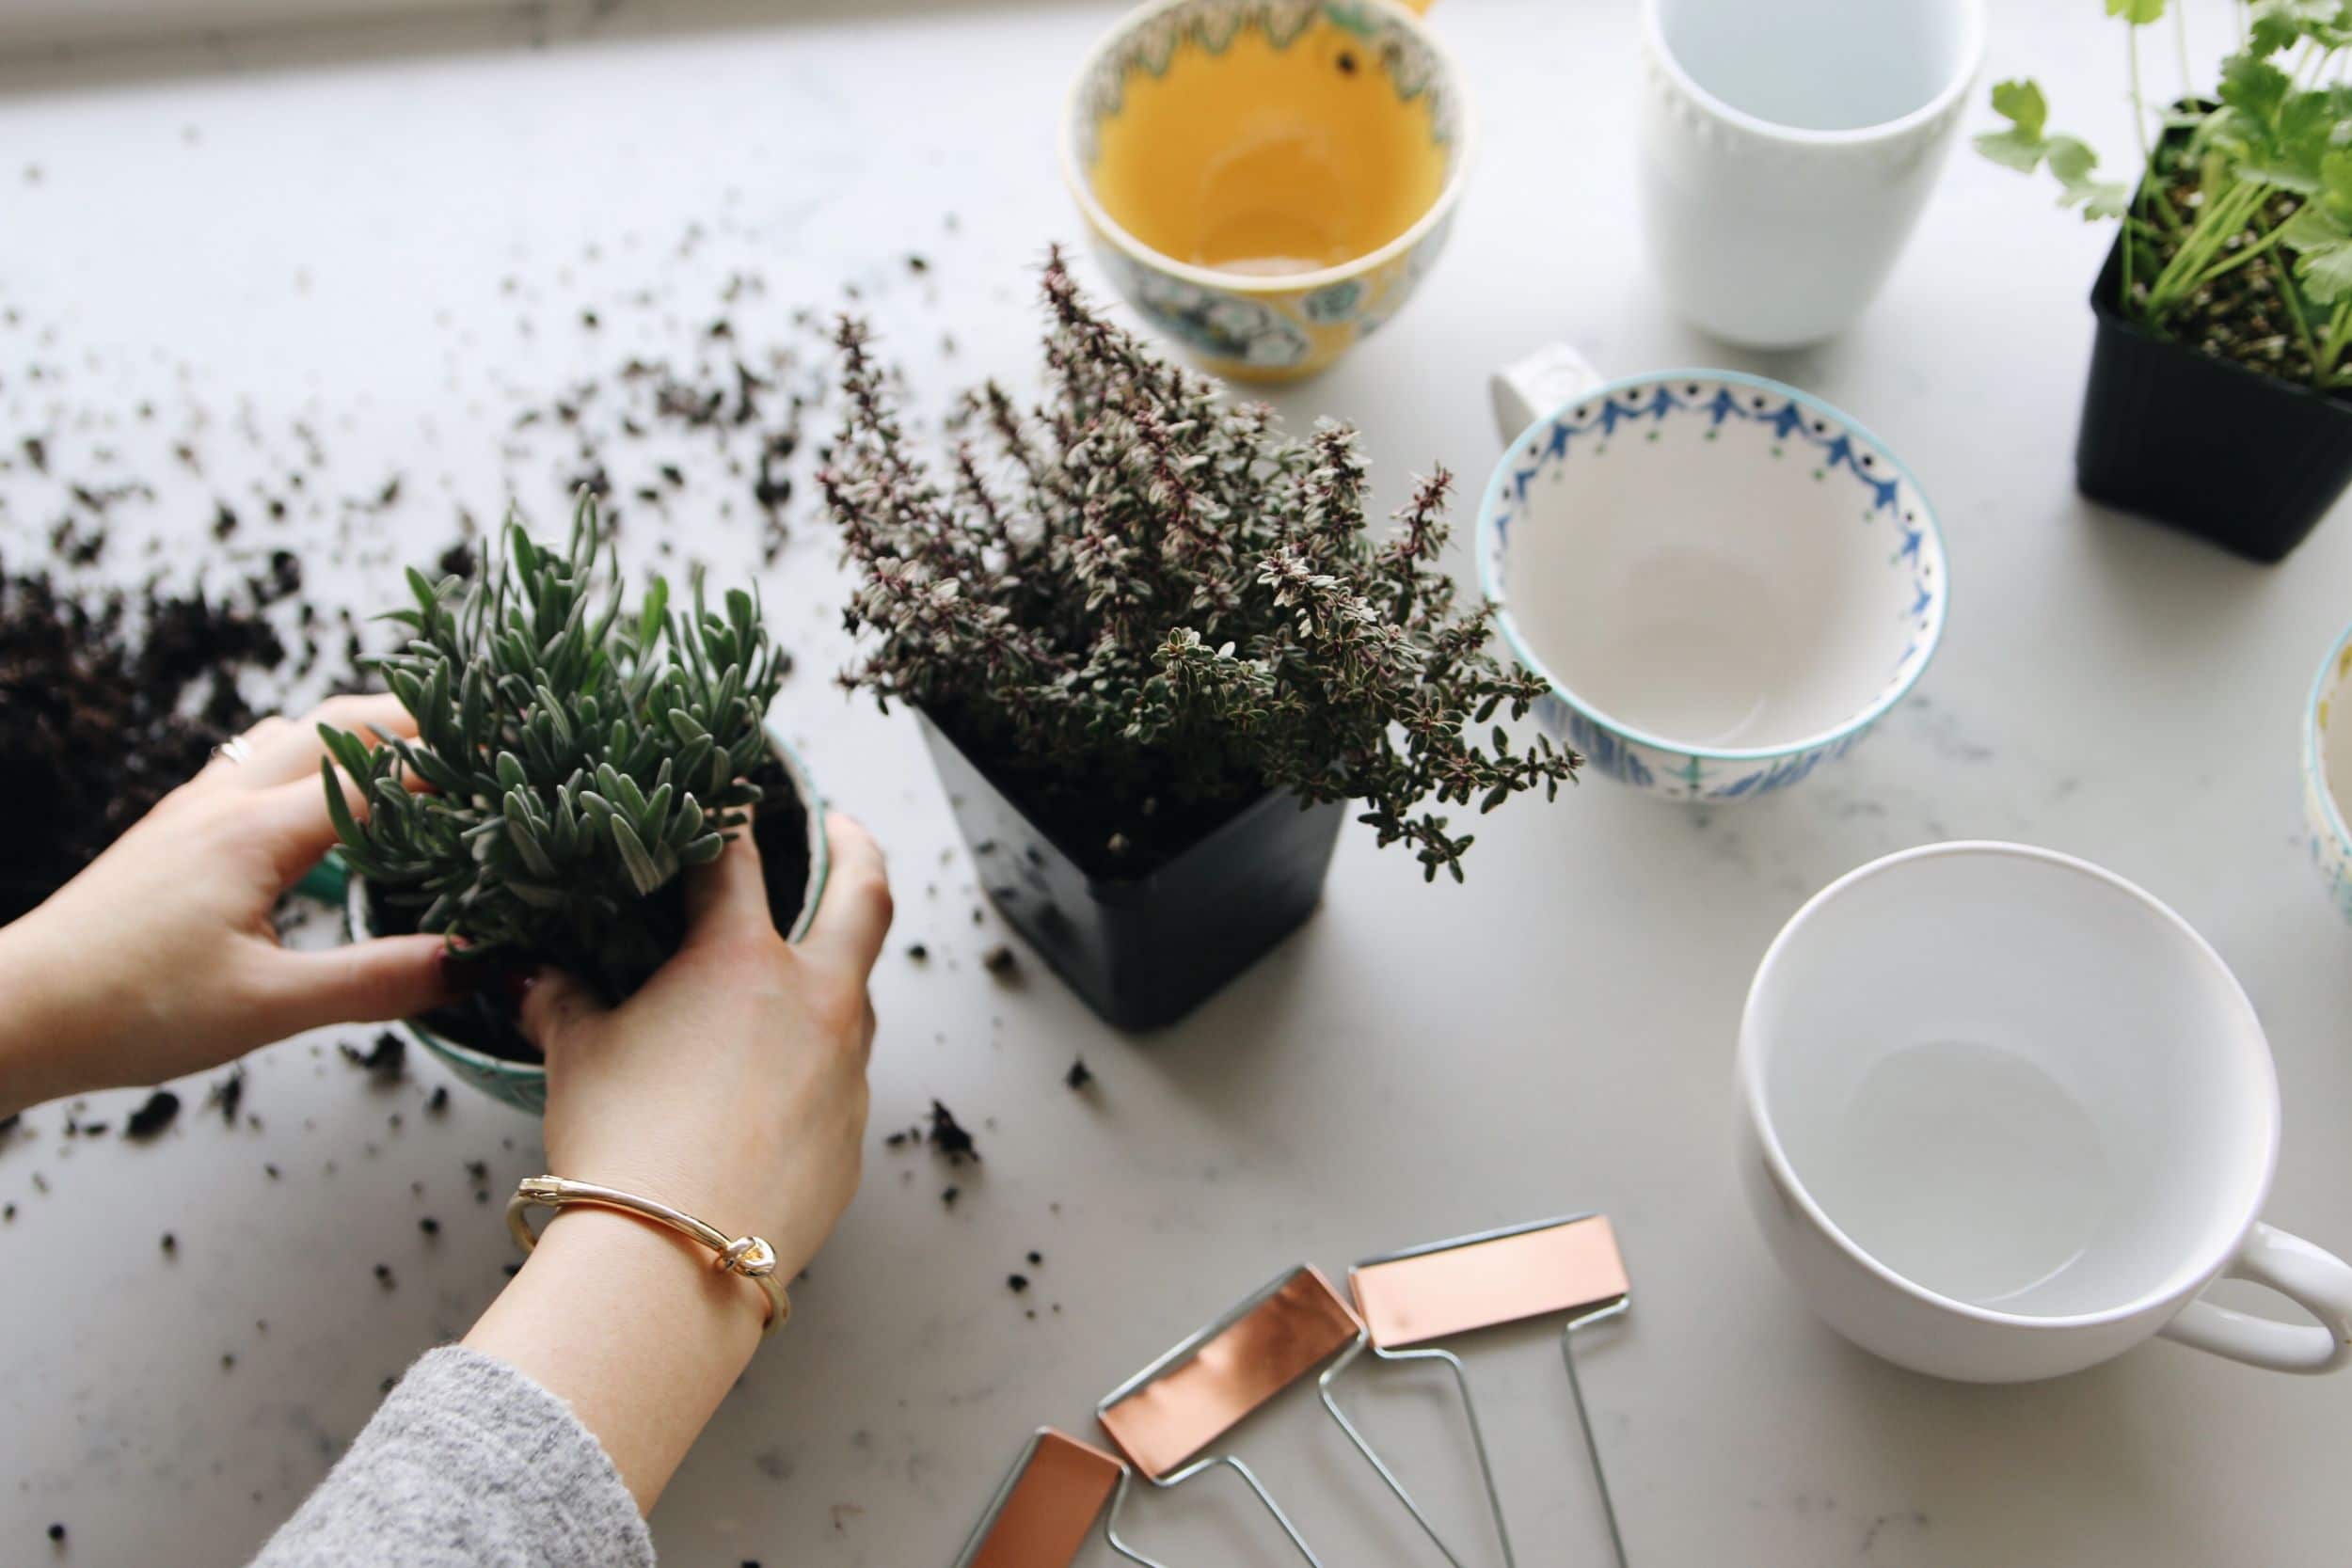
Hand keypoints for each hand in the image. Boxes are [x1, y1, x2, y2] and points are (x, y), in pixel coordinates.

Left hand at [0, 695, 456, 1115]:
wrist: (12, 1013)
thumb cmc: (126, 1010)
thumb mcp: (268, 1007)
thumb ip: (377, 980)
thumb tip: (474, 965)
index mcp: (258, 831)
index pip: (385, 774)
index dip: (458, 766)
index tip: (517, 764)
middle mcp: (226, 800)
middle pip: (341, 723)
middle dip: (421, 722)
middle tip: (486, 737)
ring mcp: (194, 807)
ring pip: (294, 735)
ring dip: (363, 735)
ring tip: (422, 761)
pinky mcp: (173, 830)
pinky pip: (257, 765)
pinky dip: (313, 764)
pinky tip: (327, 810)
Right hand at [520, 812, 891, 1279]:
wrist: (675, 1260)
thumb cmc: (621, 1145)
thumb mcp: (576, 1056)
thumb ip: (560, 1000)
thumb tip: (531, 975)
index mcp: (741, 961)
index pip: (736, 861)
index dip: (725, 824)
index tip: (723, 804)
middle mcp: (814, 1003)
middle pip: (864, 899)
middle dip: (857, 851)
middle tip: (844, 829)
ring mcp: (845, 1072)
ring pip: (858, 999)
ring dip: (833, 976)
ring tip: (799, 975)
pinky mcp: (852, 1139)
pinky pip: (839, 1085)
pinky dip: (813, 1071)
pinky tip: (773, 1095)